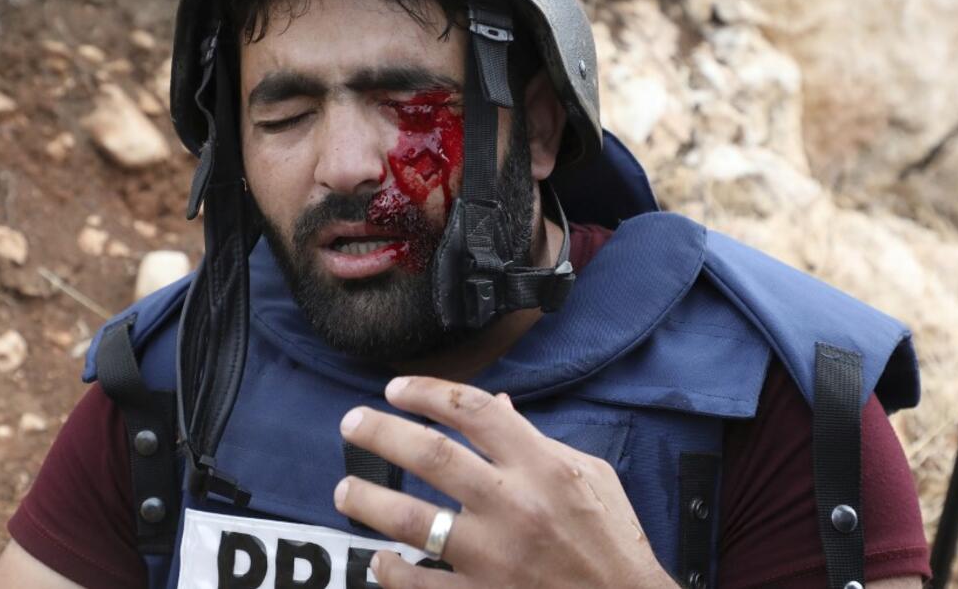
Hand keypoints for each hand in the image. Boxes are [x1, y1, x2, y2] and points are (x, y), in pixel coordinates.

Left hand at [334, 376, 676, 588]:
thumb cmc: (612, 542)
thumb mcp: (591, 475)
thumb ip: (538, 440)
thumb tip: (496, 406)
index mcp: (543, 466)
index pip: (473, 410)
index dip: (426, 392)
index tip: (395, 389)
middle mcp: (515, 505)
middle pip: (431, 455)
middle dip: (381, 433)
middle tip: (351, 424)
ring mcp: (496, 557)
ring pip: (412, 519)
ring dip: (369, 501)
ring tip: (345, 490)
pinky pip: (420, 583)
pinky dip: (391, 571)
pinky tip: (380, 560)